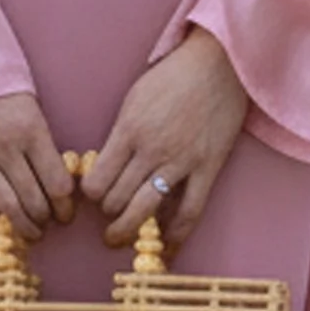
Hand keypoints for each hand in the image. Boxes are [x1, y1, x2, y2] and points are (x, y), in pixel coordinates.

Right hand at [0, 90, 74, 243]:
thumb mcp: (28, 104)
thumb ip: (40, 140)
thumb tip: (57, 180)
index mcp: (32, 130)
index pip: (58, 183)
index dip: (66, 206)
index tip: (67, 213)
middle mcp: (6, 146)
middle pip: (34, 199)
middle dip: (45, 220)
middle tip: (48, 225)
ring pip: (5, 206)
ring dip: (21, 227)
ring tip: (29, 233)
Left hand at [84, 30, 248, 251]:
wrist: (219, 63)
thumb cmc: (173, 75)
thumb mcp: (134, 98)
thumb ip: (121, 133)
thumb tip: (106, 164)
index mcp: (129, 130)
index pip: (97, 180)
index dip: (89, 195)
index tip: (91, 196)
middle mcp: (151, 150)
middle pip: (116, 199)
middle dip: (106, 215)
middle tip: (105, 221)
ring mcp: (181, 162)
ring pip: (145, 210)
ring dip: (127, 230)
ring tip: (119, 238)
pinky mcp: (208, 168)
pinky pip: (190, 211)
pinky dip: (176, 235)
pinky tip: (167, 247)